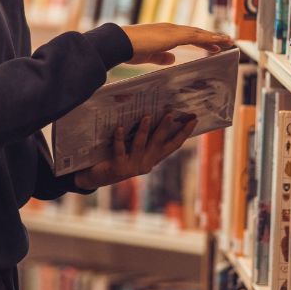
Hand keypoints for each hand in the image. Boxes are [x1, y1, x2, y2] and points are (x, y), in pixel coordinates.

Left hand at [73, 113, 197, 191]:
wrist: (97, 177)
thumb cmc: (116, 157)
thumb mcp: (133, 148)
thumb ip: (143, 136)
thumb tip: (151, 112)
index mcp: (153, 159)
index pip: (173, 145)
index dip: (184, 133)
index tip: (194, 120)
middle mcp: (146, 164)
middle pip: (158, 143)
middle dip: (164, 128)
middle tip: (170, 113)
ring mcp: (133, 167)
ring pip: (140, 145)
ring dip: (143, 130)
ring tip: (146, 116)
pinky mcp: (118, 167)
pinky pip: (120, 150)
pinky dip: (120, 138)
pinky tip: (119, 127)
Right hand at [120, 23, 232, 65]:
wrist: (120, 42)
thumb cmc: (129, 49)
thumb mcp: (147, 56)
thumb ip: (160, 57)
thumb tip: (172, 59)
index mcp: (164, 33)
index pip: (187, 36)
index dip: (201, 40)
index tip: (213, 46)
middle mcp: (170, 29)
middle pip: (196, 33)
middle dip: (211, 38)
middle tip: (226, 42)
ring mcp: (172, 30)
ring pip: (199, 33)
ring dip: (214, 37)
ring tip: (228, 41)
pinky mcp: (174, 35)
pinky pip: (196, 37)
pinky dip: (208, 39)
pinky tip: (218, 42)